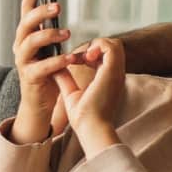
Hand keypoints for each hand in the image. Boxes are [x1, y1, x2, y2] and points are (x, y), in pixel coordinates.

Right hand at [11, 0, 75, 143]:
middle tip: (59, 5)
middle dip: (41, 11)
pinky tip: (72, 57)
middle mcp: (21, 45)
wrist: (40, 104)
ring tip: (67, 32)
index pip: (26, 8)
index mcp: (26, 36)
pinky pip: (43, 66)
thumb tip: (58, 8)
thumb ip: (53, 32)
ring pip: (31, 42)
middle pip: (26, 22)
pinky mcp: (30, 78)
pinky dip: (58, 61)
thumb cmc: (49, 73)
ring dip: (49, 35)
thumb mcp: (51, 48)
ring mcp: (23, 61)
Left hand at [54, 37, 125, 157]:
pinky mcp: (112, 71)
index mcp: (109, 80)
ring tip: (84, 57)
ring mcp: (116, 72)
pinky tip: (85, 58)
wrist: (91, 128)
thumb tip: (55, 68)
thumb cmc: (83, 118)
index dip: (91, 52)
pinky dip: (98, 46)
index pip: (107, 55)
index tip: (77, 61)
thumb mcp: (71, 93)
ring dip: (97, 44)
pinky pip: (111, 47)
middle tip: (81, 57)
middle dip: (96, 45)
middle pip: (113, 47)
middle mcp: (116, 74)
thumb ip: (66, 79)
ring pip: (114, 44)